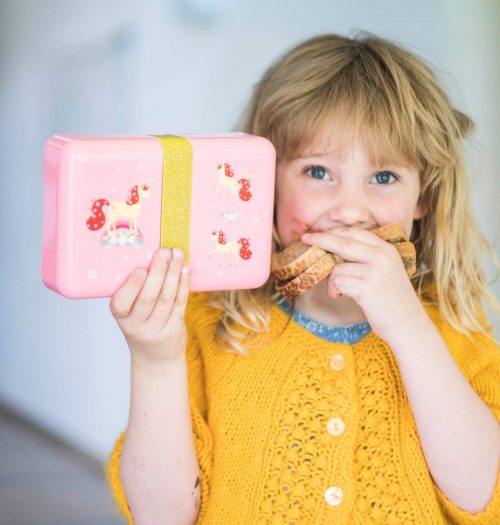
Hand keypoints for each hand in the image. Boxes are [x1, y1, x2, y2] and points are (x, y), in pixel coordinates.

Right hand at [110, 248, 189, 365]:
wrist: (155, 358)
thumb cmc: (140, 325)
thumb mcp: (129, 313)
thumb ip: (134, 291)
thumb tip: (149, 256)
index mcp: (121, 318)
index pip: (121, 303)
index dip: (132, 286)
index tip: (140, 268)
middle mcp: (137, 326)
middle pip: (148, 297)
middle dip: (158, 272)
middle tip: (164, 251)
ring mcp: (157, 330)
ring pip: (167, 298)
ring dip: (173, 273)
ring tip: (177, 254)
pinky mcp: (175, 329)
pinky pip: (180, 303)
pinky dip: (183, 284)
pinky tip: (185, 269)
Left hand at [301, 227, 426, 341]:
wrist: (408, 325)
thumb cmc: (392, 301)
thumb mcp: (385, 271)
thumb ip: (365, 258)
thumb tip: (332, 251)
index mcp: (386, 249)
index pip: (355, 233)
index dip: (333, 231)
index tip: (316, 232)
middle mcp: (382, 256)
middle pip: (342, 242)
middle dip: (320, 239)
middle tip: (305, 239)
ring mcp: (375, 271)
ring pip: (337, 268)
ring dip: (332, 281)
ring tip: (339, 291)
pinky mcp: (367, 286)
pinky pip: (338, 282)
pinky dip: (335, 291)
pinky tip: (343, 297)